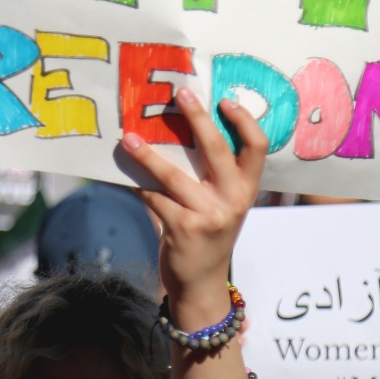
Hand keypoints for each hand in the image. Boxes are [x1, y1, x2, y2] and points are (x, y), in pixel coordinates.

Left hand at [120, 88, 266, 300]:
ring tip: (128, 138)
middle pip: (216, 149)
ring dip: (147, 154)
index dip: (244, 121)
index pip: (258, 147)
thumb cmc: (207, 235)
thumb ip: (208, 176)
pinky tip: (122, 175)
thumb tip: (172, 132)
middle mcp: (233, 200)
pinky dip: (136, 185)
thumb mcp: (220, 205)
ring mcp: (209, 215)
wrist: (200, 285)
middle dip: (198, 117)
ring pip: (174, 174)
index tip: (224, 100)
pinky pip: (153, 197)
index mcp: (247, 189)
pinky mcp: (183, 228)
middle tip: (180, 93)